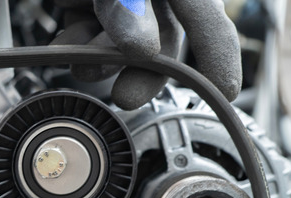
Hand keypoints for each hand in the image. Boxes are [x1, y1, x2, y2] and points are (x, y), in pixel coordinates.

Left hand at [51, 0, 240, 109]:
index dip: (219, 58)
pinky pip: (94, 23)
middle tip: (125, 94)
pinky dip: (81, 37)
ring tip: (76, 57)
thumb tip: (144, 49)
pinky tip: (67, 38)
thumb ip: (127, 3)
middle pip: (164, 36)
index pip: (208, 21)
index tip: (223, 92)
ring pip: (123, 36)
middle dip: (140, 68)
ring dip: (100, 56)